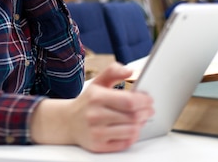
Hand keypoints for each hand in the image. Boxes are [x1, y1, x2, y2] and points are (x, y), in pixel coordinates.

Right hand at [30, 63, 154, 152]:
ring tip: (141, 118)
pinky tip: (132, 128)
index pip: (129, 100)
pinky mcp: (99, 146)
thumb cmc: (87, 102)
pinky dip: (133, 135)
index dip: (144, 100)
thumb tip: (130, 71)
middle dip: (146, 112)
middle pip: (133, 116)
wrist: (68, 122)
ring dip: (141, 124)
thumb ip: (113, 71)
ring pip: (131, 130)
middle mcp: (95, 115)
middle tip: (149, 109)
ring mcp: (97, 132)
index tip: (149, 99)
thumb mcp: (98, 82)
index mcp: (96, 97)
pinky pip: (125, 143)